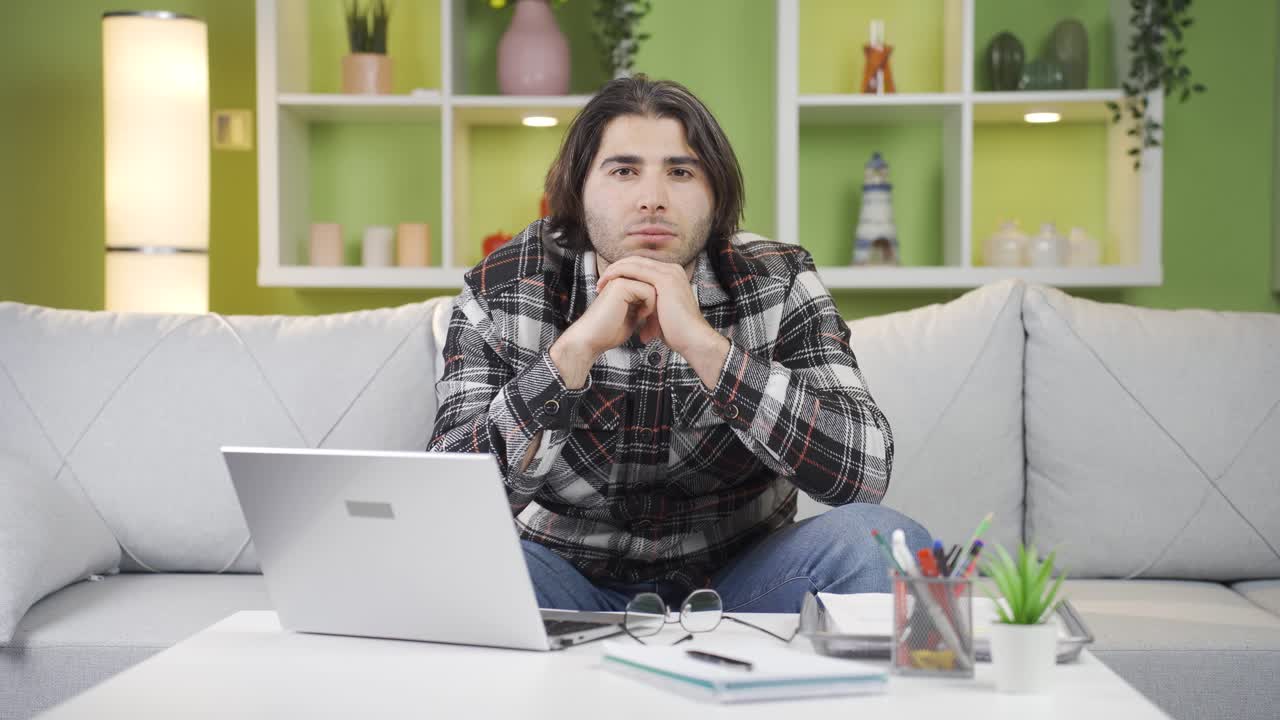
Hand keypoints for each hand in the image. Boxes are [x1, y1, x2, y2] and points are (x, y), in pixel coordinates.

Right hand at [550, 277, 656, 387]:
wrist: (591, 339)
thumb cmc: (609, 332)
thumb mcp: (634, 318)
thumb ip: (645, 307)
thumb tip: (664, 306)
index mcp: (625, 285)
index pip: (653, 289)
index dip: (657, 308)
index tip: (652, 328)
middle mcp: (623, 279)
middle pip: (655, 287)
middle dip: (658, 309)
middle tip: (653, 330)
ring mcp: (621, 279)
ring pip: (654, 287)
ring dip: (655, 309)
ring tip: (647, 325)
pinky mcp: (621, 284)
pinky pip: (649, 290)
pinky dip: (649, 306)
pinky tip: (639, 316)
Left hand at [596, 256, 729, 388]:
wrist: (691, 339)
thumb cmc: (676, 332)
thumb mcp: (660, 315)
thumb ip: (650, 308)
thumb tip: (640, 317)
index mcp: (672, 276)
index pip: (642, 266)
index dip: (623, 273)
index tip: (608, 285)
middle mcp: (672, 270)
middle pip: (636, 261)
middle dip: (616, 269)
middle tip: (600, 282)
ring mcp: (669, 272)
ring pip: (634, 263)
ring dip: (614, 270)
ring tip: (600, 282)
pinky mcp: (665, 279)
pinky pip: (635, 270)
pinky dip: (619, 273)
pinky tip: (608, 281)